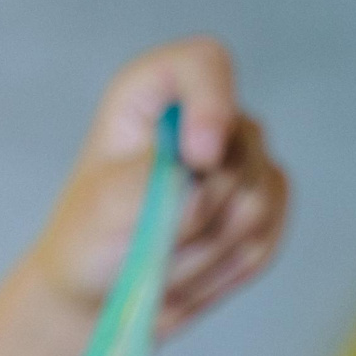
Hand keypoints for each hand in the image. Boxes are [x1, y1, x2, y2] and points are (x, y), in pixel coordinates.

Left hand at [26, 37, 288, 338]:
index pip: (206, 63)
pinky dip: (222, 269)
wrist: (101, 291)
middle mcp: (206, 115)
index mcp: (153, 94)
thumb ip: (150, 187)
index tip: (198, 157)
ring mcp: (243, 157)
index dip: (212, 105)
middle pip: (240, 150)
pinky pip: (265, 238)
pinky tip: (187, 273)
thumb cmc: (89, 238)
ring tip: (160, 262)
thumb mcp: (101, 209)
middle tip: (147, 243)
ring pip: (254, 204)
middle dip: (193, 214)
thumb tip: (203, 191)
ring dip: (201, 251)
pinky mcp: (265, 201)